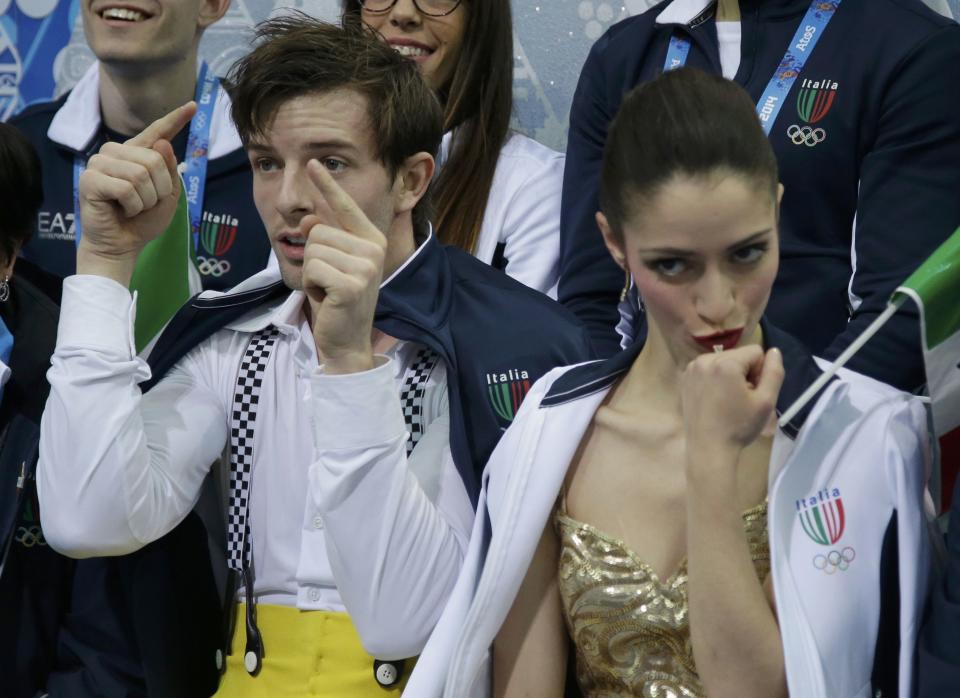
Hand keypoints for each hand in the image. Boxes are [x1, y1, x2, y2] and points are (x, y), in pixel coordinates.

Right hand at [76, 102, 195, 282]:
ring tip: (133, 207)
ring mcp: (100, 163)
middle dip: (159, 189)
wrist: (122, 244)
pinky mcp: (90, 179)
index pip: (157, 132)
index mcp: (136, 153)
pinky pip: (126, 188)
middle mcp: (116, 152)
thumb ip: (169, 170)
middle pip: (153, 159)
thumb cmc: (143, 220)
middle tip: (146, 203)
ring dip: (146, 199)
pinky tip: (122, 210)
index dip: (175, 119)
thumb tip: (163, 143)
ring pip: (140, 174)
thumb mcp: (167, 195)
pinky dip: (133, 206)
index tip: (192, 106)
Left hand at [302, 159, 386, 373]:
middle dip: (313, 256)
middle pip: (318, 229)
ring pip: (313, 248)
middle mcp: (374, 249)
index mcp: (372, 239)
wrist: (346, 340)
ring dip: (312, 272)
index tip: (313, 163)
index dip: (327, 185)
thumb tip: (308, 221)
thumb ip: (323, 237)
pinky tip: (327, 299)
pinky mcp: (352, 284)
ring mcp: (366, 266)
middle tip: (329, 281)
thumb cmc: (336, 300)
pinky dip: (312, 286)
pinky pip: (313, 268)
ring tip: (328, 289)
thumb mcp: (330, 262)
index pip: (346, 207)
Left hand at [680, 346, 784, 451]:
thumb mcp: (766, 401)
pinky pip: (709, 369)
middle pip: (738, 355)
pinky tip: (716, 400)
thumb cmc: (739, 427)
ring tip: (729, 400)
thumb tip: (774, 351)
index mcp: (725, 363)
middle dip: (744, 372)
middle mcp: (704, 360)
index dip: (760, 372)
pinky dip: (716, 379)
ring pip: (723, 361)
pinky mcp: (684, 378)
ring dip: (730, 375)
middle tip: (742, 399)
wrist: (709, 449)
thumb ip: (774, 372)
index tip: (754, 392)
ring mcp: (691, 369)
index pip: (756, 352)